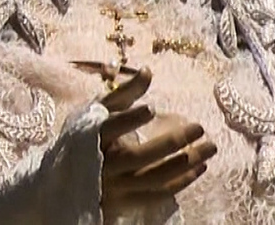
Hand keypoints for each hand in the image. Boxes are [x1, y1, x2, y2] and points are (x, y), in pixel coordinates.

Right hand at [96, 68, 217, 210]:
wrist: (64, 177)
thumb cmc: (87, 135)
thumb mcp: (100, 110)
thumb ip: (125, 92)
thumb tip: (148, 70)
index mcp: (93, 138)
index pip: (110, 128)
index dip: (129, 119)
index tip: (151, 108)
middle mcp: (102, 165)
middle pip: (140, 157)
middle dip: (172, 142)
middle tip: (200, 127)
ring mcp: (113, 188)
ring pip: (153, 179)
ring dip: (185, 164)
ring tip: (211, 148)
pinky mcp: (123, 203)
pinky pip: (156, 196)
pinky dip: (180, 183)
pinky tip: (201, 168)